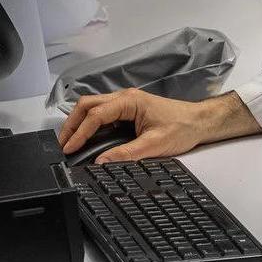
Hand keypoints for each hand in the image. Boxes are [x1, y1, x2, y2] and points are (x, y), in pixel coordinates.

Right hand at [56, 89, 257, 163]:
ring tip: (69, 141)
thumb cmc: (183, 127)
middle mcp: (125, 98)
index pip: (96, 115)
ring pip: (93, 107)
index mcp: (130, 101)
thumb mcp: (155, 144)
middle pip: (87, 105)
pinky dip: (90, 124)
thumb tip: (103, 163)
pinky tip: (86, 138)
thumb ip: (127, 154)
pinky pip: (103, 114)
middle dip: (72, 124)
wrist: (200, 122)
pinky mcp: (128, 111)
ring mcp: (126, 103)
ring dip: (79, 123)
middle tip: (62, 144)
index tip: (69, 148)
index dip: (80, 132)